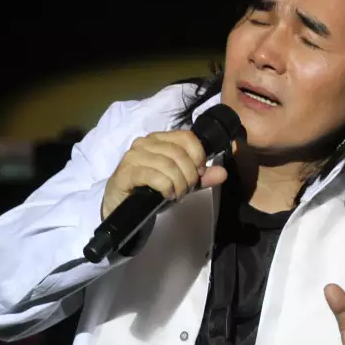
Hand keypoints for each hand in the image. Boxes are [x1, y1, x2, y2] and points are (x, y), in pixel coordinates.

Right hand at [101, 130, 227, 219]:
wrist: (122, 207)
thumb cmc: (150, 190)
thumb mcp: (181, 182)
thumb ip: (202, 178)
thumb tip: (222, 173)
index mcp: (159, 138)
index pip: (187, 137)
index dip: (198, 156)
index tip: (199, 174)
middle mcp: (145, 142)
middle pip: (179, 153)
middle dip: (190, 175)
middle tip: (187, 189)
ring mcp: (133, 156)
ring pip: (168, 165)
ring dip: (179, 183)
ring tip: (177, 194)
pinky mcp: (126, 172)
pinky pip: (154, 176)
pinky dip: (166, 187)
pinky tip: (167, 195)